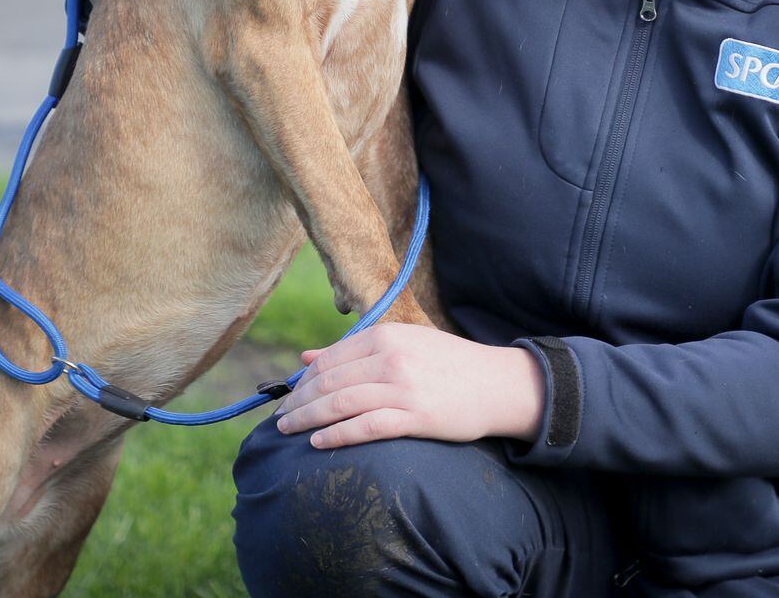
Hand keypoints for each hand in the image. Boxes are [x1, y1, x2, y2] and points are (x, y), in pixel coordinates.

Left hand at [272, 324, 546, 449]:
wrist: (497, 384)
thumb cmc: (449, 365)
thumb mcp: (404, 344)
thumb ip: (355, 350)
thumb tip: (306, 358)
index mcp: (387, 337)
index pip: (330, 359)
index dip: (303, 380)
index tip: (288, 396)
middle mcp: (391, 358)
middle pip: (329, 382)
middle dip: (298, 402)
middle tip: (281, 419)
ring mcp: (403, 388)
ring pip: (340, 404)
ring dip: (307, 419)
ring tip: (288, 431)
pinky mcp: (415, 417)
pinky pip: (365, 427)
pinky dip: (337, 435)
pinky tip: (318, 443)